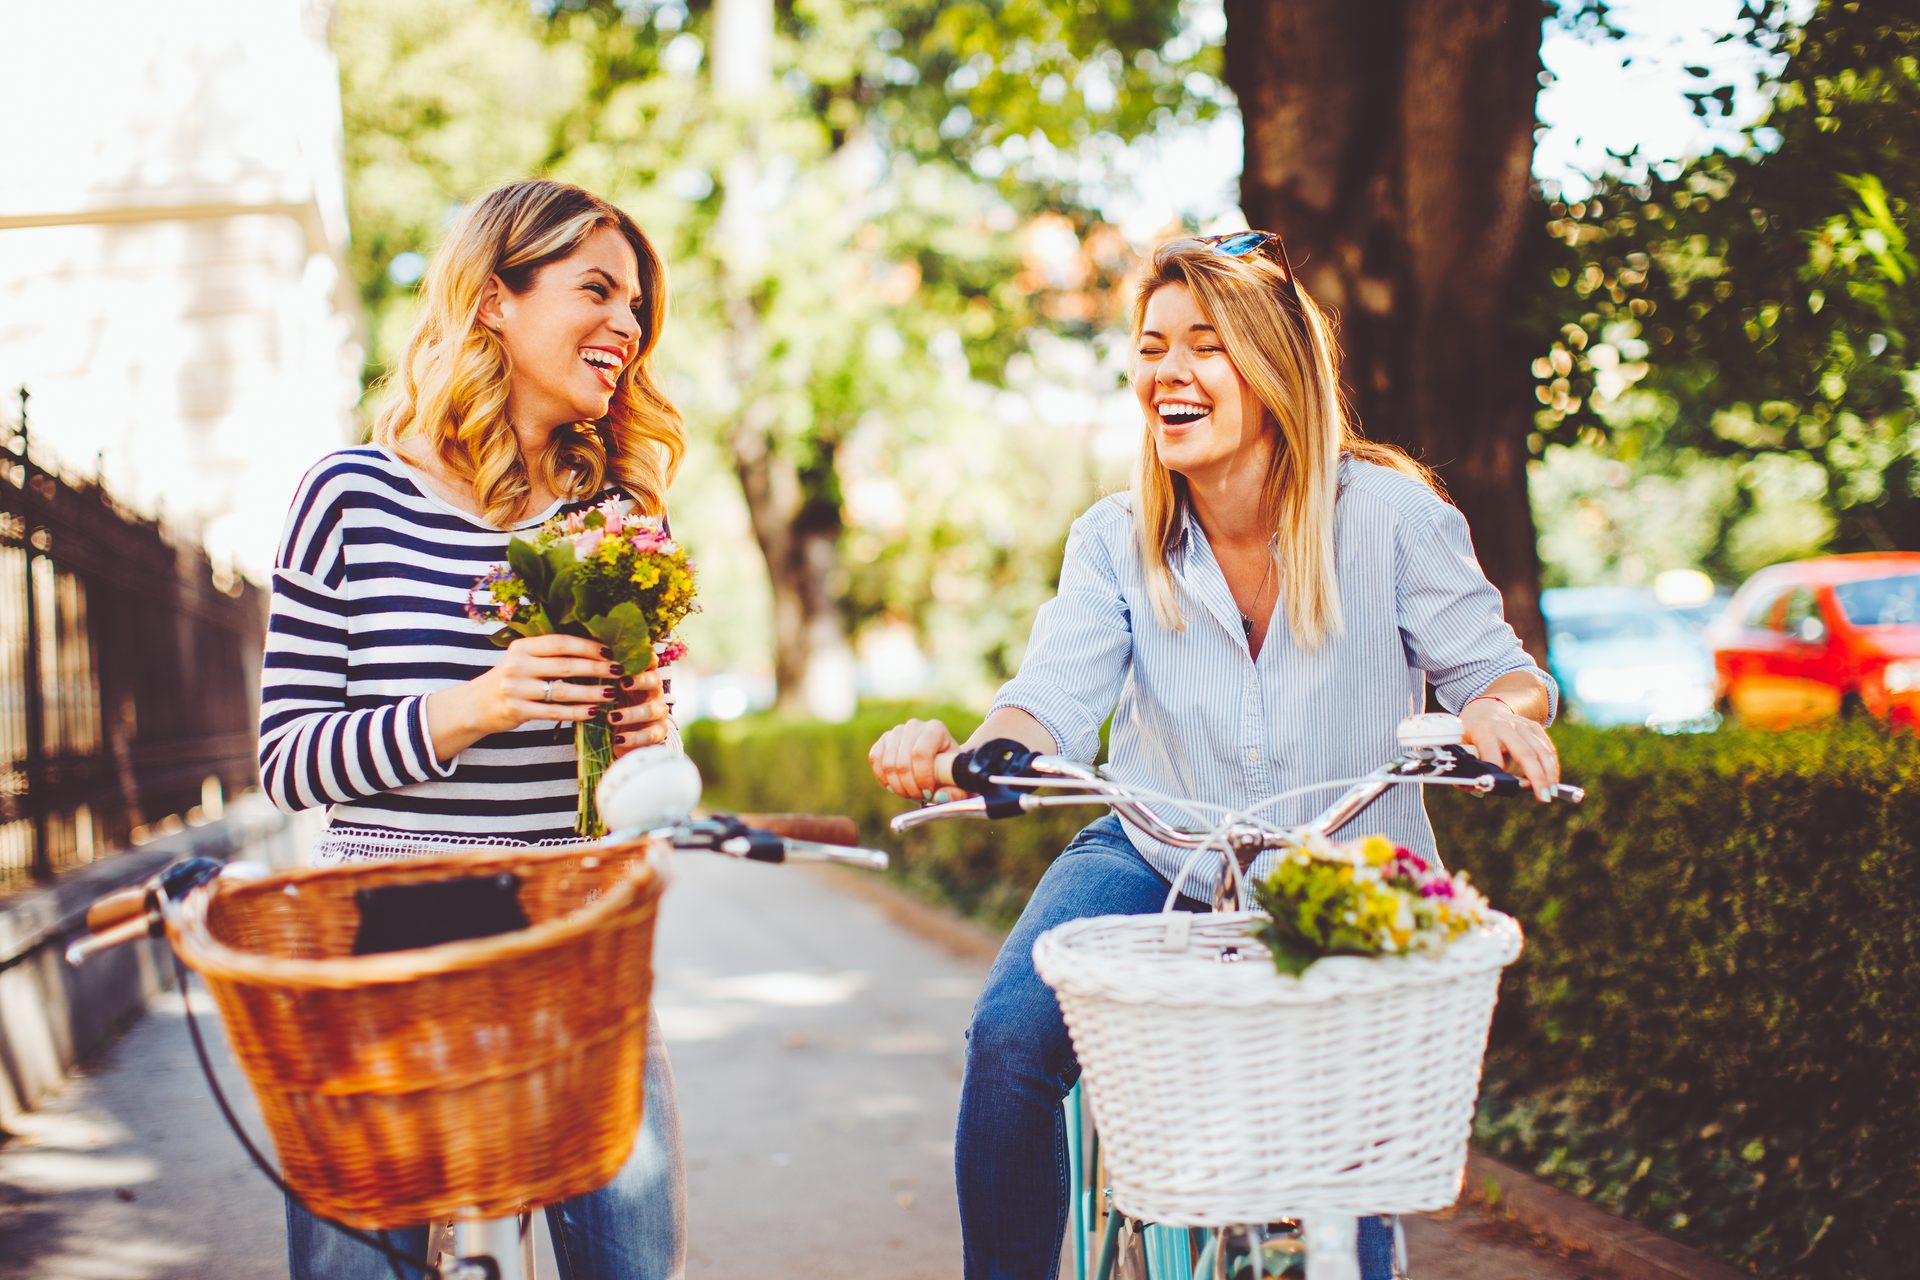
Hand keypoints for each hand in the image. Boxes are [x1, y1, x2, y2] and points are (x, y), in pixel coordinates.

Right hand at [425, 635, 618, 761]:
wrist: (476, 705)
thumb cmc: (511, 679)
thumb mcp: (523, 659)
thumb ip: (549, 654)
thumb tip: (595, 650)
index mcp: (522, 647)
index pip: (560, 643)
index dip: (587, 646)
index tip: (610, 651)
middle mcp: (518, 665)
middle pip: (566, 665)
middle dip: (596, 668)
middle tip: (619, 670)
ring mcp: (516, 688)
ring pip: (563, 690)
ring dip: (591, 692)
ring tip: (612, 693)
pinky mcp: (517, 711)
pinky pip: (555, 712)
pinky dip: (577, 712)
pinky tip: (594, 711)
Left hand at [608, 650, 671, 757]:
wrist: (620, 738)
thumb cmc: (612, 706)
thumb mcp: (606, 689)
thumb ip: (601, 675)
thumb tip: (584, 657)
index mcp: (641, 677)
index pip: (648, 661)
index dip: (643, 656)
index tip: (627, 656)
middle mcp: (653, 692)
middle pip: (654, 680)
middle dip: (639, 681)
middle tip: (621, 683)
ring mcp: (658, 712)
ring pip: (650, 710)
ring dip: (631, 713)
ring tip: (611, 717)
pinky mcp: (658, 733)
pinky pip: (650, 735)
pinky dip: (634, 738)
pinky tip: (618, 739)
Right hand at [868, 718, 960, 802]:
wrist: (941, 763)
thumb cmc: (952, 772)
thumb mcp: (960, 783)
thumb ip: (957, 792)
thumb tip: (939, 797)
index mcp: (936, 729)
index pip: (920, 754)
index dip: (922, 778)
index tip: (929, 793)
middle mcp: (915, 726)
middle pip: (902, 762)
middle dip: (909, 787)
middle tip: (919, 797)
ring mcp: (897, 731)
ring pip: (888, 764)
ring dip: (898, 786)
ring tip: (910, 793)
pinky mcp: (884, 740)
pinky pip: (875, 759)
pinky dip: (884, 778)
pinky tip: (896, 785)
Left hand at [1459, 696, 1560, 800]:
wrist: (1485, 709)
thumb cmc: (1471, 735)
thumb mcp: (1461, 746)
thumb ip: (1465, 766)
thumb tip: (1472, 787)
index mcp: (1484, 731)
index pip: (1493, 756)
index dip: (1500, 775)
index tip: (1507, 790)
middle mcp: (1505, 727)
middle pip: (1525, 753)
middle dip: (1536, 777)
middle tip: (1543, 798)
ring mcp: (1522, 725)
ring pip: (1541, 751)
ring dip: (1549, 775)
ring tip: (1551, 794)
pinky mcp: (1534, 727)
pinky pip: (1547, 748)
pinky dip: (1552, 766)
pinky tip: (1553, 782)